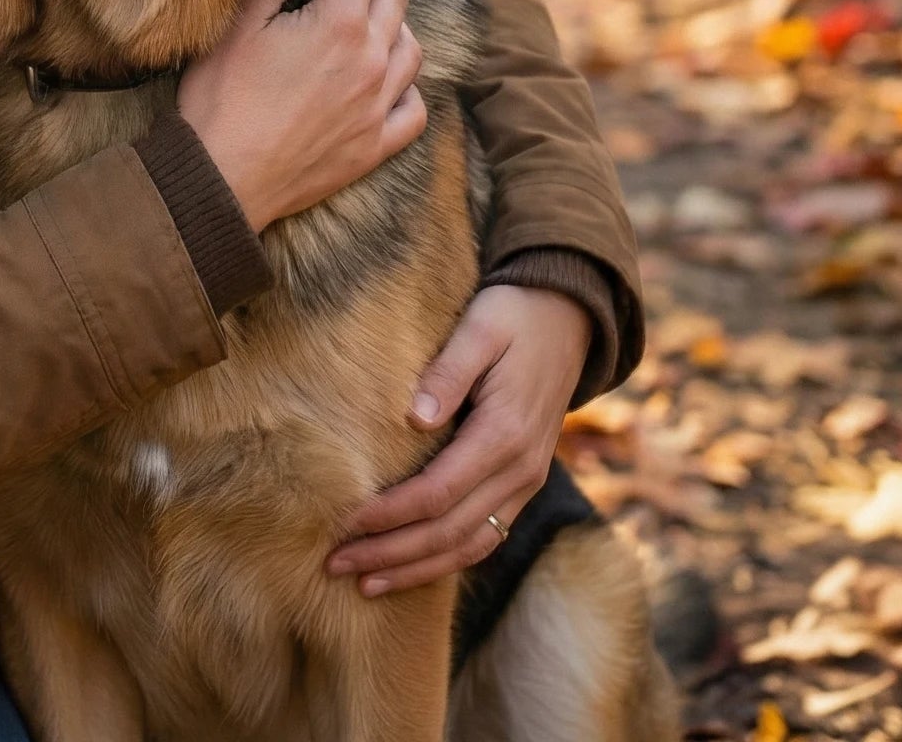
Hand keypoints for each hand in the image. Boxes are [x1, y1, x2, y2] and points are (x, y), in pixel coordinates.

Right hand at [178, 0, 424, 233]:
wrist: (222, 178)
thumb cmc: (221, 98)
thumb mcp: (239, 24)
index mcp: (340, 24)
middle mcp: (373, 61)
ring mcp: (379, 107)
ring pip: (412, 48)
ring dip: (393, 24)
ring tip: (364, 21)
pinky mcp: (376, 146)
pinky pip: (415, 108)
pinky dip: (405, 87)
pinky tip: (382, 81)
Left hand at [324, 284, 590, 594]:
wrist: (566, 318)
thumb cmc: (512, 316)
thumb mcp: (480, 327)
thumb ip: (448, 371)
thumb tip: (413, 417)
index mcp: (506, 434)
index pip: (439, 492)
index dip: (389, 514)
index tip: (343, 523)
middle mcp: (521, 470)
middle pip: (450, 532)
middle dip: (391, 555)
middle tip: (335, 566)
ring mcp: (526, 482)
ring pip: (470, 546)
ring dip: (416, 569)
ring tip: (364, 585)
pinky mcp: (522, 484)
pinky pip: (485, 536)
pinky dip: (447, 559)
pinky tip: (410, 568)